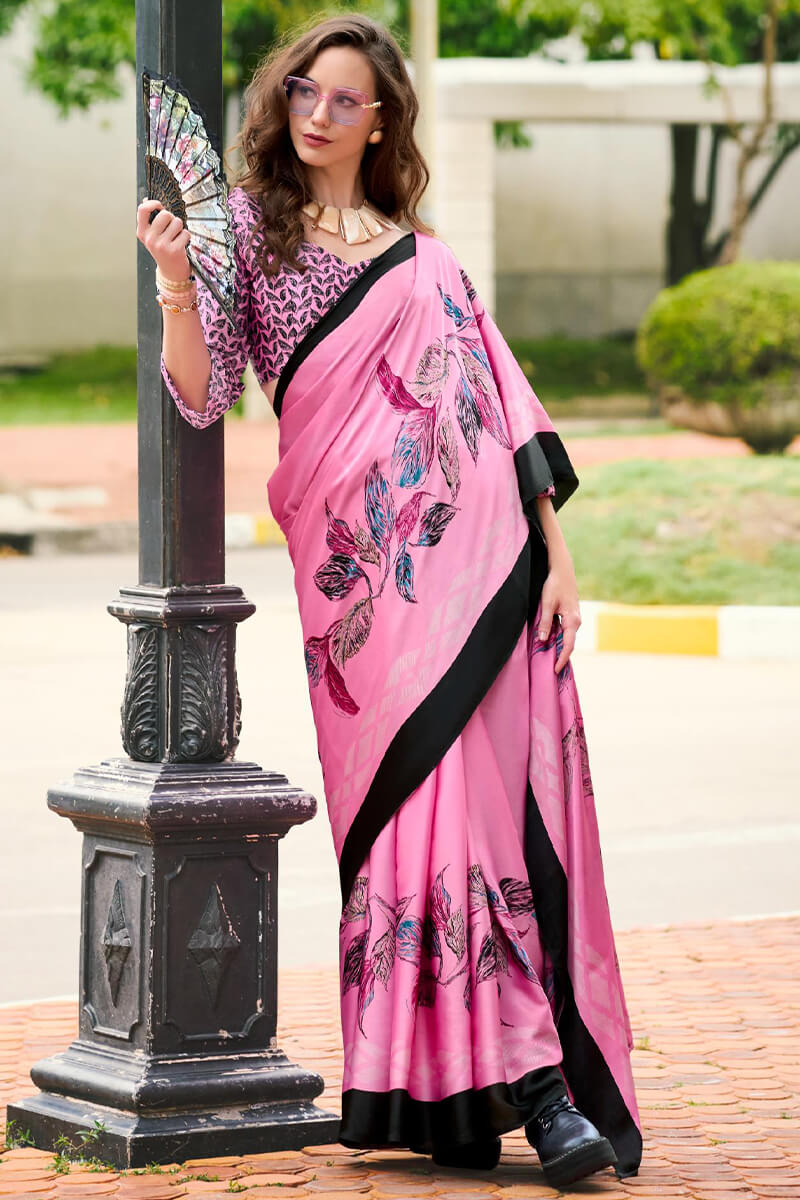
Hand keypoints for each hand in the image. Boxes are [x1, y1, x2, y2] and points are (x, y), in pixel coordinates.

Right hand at [136, 198, 190, 278]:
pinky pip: (186, 233)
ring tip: (176, 238)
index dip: (153, 203)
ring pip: (177, 222)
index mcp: (142, 233)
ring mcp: (161, 245)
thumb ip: (150, 220)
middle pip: (165, 214)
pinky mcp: (174, 250)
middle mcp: (150, 239)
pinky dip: (186, 237)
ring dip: (180, 228)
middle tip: (171, 229)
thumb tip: (146, 200)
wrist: (171, 273)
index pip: (142, 210)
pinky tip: (182, 245)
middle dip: (172, 218)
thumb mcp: (152, 236)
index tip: (159, 206)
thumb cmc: (163, 249)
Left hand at [537, 547, 581, 672]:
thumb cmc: (554, 585)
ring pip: (566, 637)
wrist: (562, 569)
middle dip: (561, 656)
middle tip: (551, 670)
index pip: (568, 646)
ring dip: (559, 648)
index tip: (555, 670)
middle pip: (569, 644)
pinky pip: (565, 631)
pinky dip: (559, 638)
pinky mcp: (570, 614)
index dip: (562, 659)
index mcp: (572, 621)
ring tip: (549, 659)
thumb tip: (543, 640)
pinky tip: (550, 643)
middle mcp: (576, 621)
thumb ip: (545, 623)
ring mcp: (574, 617)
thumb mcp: (547, 604)